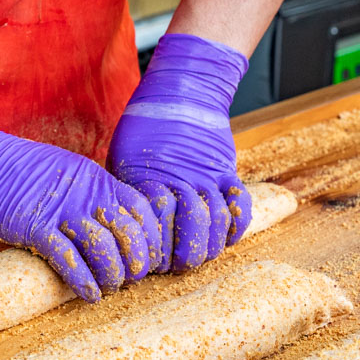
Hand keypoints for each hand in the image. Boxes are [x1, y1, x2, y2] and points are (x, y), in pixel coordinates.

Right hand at [0, 101, 159, 301]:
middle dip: (136, 261)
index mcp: (93, 178)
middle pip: (130, 232)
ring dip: (111, 276)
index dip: (150, 238)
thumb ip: (81, 194)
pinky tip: (87, 295)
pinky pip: (69, 260)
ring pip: (104, 249)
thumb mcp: (59, 172)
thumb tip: (98, 226)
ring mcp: (59, 209)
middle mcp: (84, 192)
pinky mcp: (33, 227)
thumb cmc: (8, 168)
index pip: (142, 209)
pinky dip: (83, 282)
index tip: (146, 259)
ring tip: (107, 289)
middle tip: (130, 279)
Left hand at [109, 33, 250, 272]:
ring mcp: (207, 175)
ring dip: (209, 246)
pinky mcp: (226, 171)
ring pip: (217, 221)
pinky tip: (225, 238)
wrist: (182, 92)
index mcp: (149, 177)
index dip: (154, 250)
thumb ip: (126, 194)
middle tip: (173, 267)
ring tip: (196, 257)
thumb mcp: (122, 160)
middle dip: (183, 256)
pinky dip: (236, 226)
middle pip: (191, 228)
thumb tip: (119, 232)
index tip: (148, 263)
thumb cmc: (143, 129)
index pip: (156, 224)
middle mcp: (181, 178)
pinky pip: (239, 204)